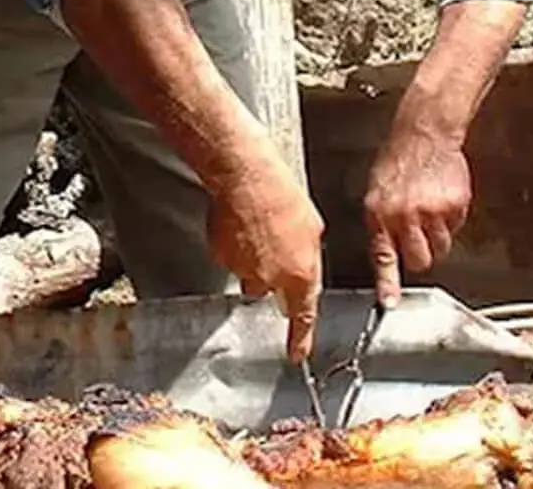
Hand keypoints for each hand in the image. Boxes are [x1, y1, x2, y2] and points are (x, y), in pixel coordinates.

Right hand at [205, 144, 325, 363]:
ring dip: (252, 257)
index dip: (299, 339)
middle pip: (269, 291)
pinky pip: (229, 257)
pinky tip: (240, 223)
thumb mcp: (313, 228)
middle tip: (272, 245)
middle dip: (271, 275)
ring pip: (248, 273)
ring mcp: (242, 269)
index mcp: (300, 274)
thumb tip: (303, 263)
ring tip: (256, 226)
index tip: (296, 354)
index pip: (302, 317)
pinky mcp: (220, 256)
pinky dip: (234, 244)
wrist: (246, 178)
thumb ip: (308, 257)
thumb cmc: (282, 195)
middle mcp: (270, 278)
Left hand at [363, 128, 470, 305]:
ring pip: (441, 247)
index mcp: (380, 214)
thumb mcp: (376, 191)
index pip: (383, 257)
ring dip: (438, 236)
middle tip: (420, 239)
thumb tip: (386, 253)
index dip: (387, 283)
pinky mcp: (455, 205)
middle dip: (422, 256)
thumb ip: (381, 223)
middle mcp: (405, 216)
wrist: (424, 132)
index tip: (389, 303)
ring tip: (430, 210)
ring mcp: (432, 212)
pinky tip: (441, 198)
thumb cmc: (397, 161)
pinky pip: (456, 227)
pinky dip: (451, 219)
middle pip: (420, 261)